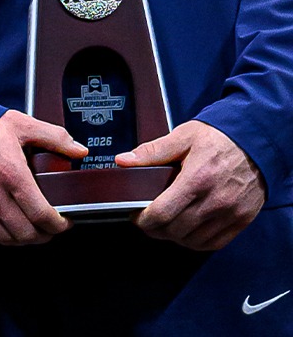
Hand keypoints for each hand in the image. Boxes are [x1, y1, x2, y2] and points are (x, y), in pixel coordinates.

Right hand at [0, 109, 85, 244]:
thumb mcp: (19, 124)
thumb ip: (54, 137)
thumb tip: (79, 151)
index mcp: (11, 173)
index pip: (42, 215)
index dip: (59, 225)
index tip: (65, 221)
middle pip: (27, 233)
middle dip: (45, 235)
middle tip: (51, 227)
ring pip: (8, 239)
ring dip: (24, 239)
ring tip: (32, 230)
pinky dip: (2, 238)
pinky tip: (9, 228)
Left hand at [119, 120, 264, 250]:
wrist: (258, 142)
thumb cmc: (220, 138)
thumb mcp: (183, 137)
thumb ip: (152, 152)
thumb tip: (123, 160)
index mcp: (197, 179)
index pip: (162, 213)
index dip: (143, 220)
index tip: (136, 216)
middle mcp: (215, 200)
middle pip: (175, 230)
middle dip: (155, 229)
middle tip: (148, 221)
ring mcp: (231, 213)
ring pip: (193, 240)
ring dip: (175, 237)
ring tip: (166, 226)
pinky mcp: (242, 220)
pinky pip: (215, 243)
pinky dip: (197, 242)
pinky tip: (188, 232)